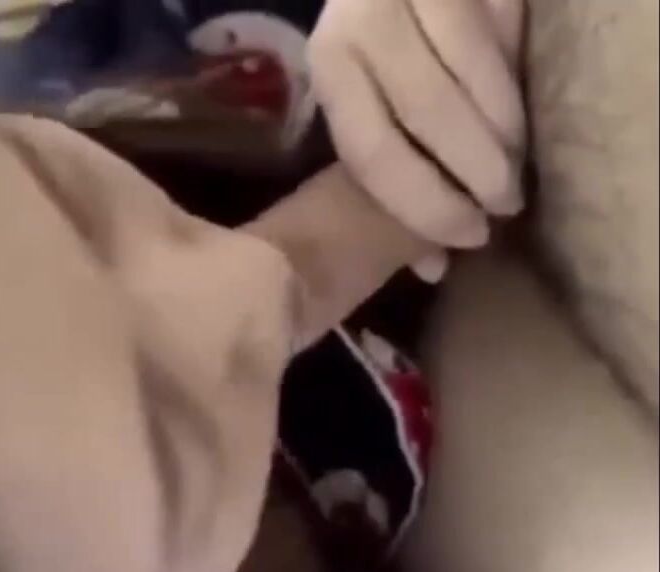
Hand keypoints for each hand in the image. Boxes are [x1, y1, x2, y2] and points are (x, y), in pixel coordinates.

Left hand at [308, 0, 525, 279]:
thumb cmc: (379, 47)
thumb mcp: (368, 93)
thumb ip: (395, 170)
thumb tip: (433, 266)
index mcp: (331, 66)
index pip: (371, 151)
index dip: (423, 202)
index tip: (469, 235)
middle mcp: (362, 25)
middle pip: (428, 114)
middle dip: (476, 171)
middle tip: (507, 203)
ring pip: (475, 73)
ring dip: (505, 130)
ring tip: (519, 160)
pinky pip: (504, 31)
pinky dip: (516, 76)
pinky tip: (520, 104)